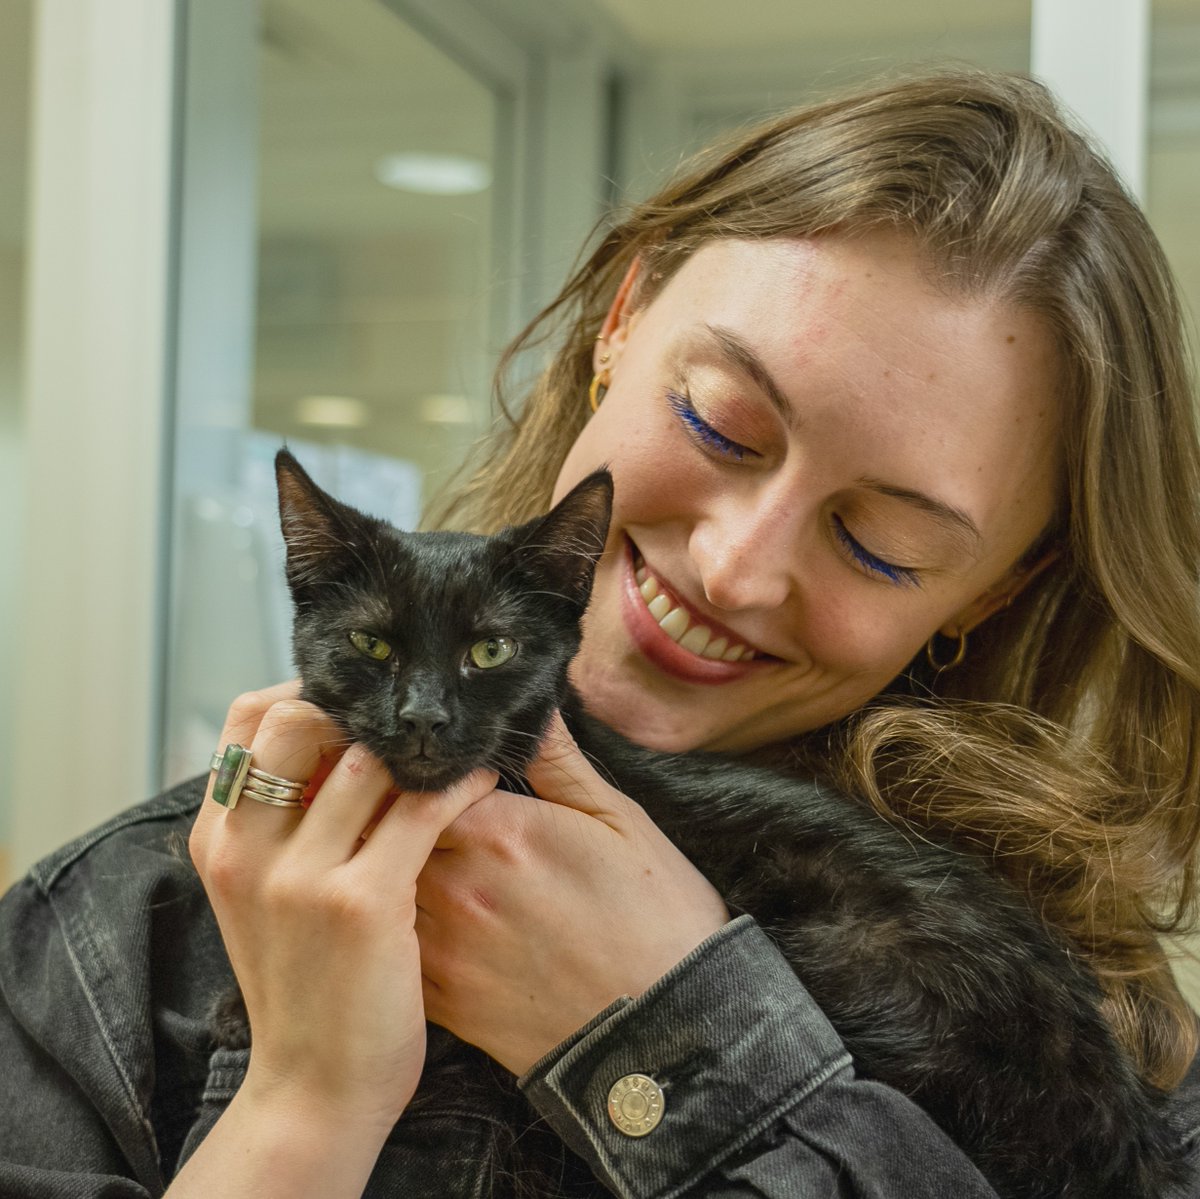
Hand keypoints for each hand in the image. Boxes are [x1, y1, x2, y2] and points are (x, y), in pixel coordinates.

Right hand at [189, 682, 496, 1131]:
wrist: (315, 1088)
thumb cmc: (305, 985)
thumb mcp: (260, 899)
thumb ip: (276, 825)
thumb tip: (322, 744)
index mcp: (219, 841)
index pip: (245, 719)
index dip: (304, 692)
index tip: (357, 700)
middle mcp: (247, 849)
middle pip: (296, 718)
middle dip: (356, 706)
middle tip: (408, 720)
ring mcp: (301, 876)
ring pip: (365, 755)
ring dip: (419, 742)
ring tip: (457, 741)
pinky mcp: (362, 902)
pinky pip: (422, 807)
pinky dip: (460, 782)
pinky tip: (483, 780)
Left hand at [416, 713, 729, 1075]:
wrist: (670, 1031)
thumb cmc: (655, 915)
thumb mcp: (618, 820)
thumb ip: (559, 762)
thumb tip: (530, 705)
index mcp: (500, 832)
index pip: (419, 784)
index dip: (422, 775)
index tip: (430, 771)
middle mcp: (460, 888)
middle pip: (387, 835)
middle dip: (394, 821)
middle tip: (404, 812)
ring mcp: (447, 950)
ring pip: (383, 893)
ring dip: (390, 875)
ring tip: (405, 865)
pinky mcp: (445, 1005)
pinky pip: (394, 955)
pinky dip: (395, 935)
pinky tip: (416, 927)